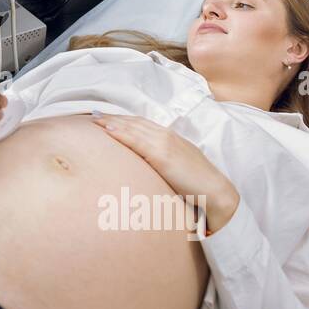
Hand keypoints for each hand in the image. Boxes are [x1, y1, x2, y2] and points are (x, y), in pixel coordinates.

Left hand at [91, 113, 239, 229]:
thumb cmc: (198, 186)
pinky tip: (107, 130)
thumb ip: (163, 162)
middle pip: (134, 122)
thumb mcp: (178, 168)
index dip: (123, 120)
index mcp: (170, 139)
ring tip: (94, 120)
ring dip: (112, 122)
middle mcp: (167, 136)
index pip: (142, 124)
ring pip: (133, 128)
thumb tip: (147, 166)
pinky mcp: (163, 155)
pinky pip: (137, 141)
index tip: (105, 118)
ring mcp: (165, 144)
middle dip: (113, 118)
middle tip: (92, 115)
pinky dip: (121, 133)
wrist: (217, 193)